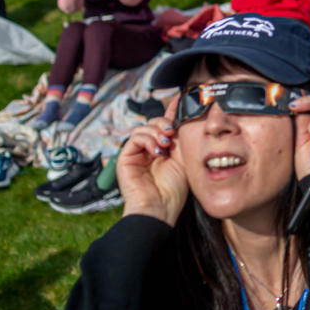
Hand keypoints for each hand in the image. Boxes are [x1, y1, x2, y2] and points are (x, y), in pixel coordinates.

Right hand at [118, 102, 188, 225]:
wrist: (161, 209)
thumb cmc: (174, 189)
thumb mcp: (183, 158)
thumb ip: (181, 138)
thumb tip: (183, 115)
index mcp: (162, 149)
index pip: (164, 125)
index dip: (170, 112)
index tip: (180, 101)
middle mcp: (148, 149)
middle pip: (153, 123)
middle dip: (165, 123)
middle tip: (173, 133)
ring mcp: (136, 153)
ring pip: (143, 127)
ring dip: (156, 131)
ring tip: (166, 144)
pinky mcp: (125, 158)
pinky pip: (135, 137)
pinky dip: (147, 139)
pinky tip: (157, 150)